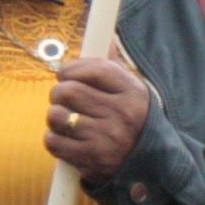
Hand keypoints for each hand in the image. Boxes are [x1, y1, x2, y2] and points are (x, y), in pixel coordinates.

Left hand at [47, 53, 153, 183]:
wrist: (150, 167)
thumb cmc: (133, 123)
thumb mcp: (133, 93)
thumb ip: (114, 67)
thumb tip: (106, 37)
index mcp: (132, 93)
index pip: (93, 69)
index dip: (72, 68)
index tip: (66, 74)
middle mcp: (121, 115)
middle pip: (68, 91)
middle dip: (59, 94)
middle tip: (65, 100)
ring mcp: (105, 138)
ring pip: (57, 115)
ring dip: (56, 117)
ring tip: (67, 121)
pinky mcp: (91, 159)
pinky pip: (53, 141)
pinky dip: (53, 139)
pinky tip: (66, 139)